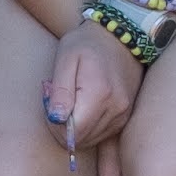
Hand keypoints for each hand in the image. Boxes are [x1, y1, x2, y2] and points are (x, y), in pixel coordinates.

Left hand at [44, 19, 143, 175]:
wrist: (118, 37)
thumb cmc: (86, 44)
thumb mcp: (66, 60)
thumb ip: (60, 91)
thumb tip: (56, 119)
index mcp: (99, 94)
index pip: (73, 132)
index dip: (55, 126)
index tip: (50, 107)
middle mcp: (116, 108)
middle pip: (82, 139)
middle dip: (63, 128)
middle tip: (57, 104)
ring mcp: (124, 113)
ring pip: (91, 139)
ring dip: (76, 129)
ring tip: (71, 103)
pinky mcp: (126, 116)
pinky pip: (102, 134)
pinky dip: (88, 127)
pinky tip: (83, 108)